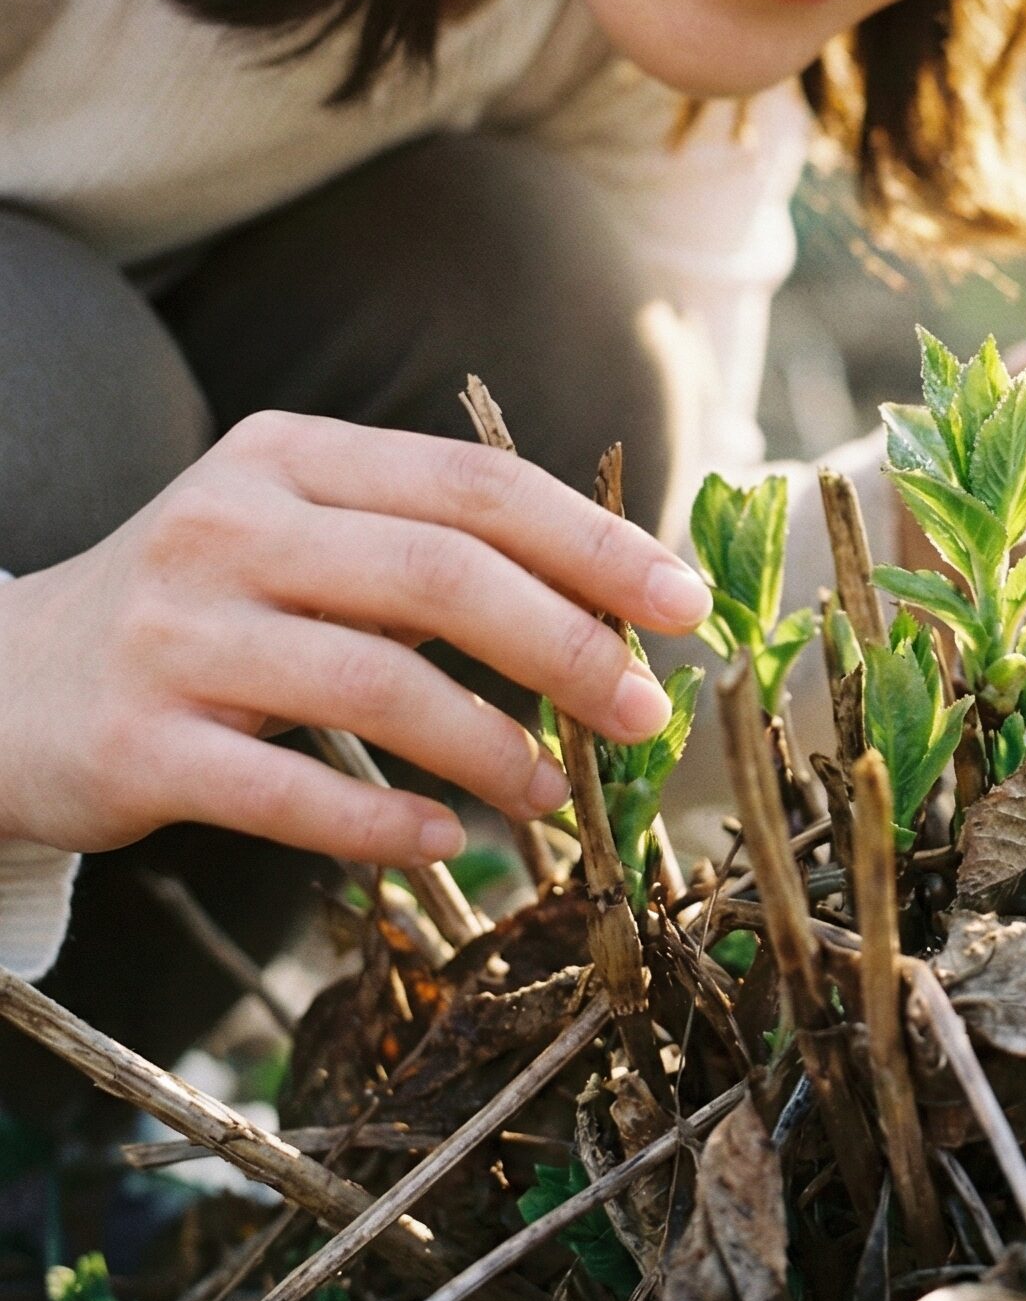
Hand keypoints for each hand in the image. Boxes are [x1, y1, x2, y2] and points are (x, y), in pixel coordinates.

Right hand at [0, 413, 709, 866]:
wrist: (0, 684)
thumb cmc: (205, 609)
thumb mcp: (301, 538)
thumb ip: (430, 548)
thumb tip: (611, 601)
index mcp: (291, 459)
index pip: (476, 486)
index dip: (593, 544)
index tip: (681, 604)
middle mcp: (228, 527)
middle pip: (441, 576)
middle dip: (567, 646)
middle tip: (647, 711)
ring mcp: (175, 634)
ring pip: (374, 684)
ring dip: (491, 747)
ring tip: (557, 793)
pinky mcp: (135, 745)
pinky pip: (283, 790)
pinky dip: (379, 822)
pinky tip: (444, 841)